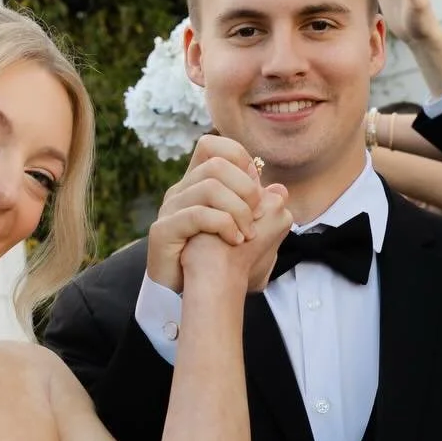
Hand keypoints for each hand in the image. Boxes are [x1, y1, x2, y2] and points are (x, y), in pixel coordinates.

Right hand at [147, 134, 282, 292]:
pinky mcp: (163, 230)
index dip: (238, 158)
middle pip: (216, 164)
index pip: (211, 146)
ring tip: (246, 234)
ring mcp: (169, 210)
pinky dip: (224, 225)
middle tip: (256, 215)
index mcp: (195, 185)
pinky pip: (197, 214)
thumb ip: (256, 208)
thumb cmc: (212, 261)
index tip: (255, 187)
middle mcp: (179, 192)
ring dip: (238, 211)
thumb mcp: (239, 228)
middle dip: (246, 189)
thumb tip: (279, 189)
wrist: (187, 295)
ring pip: (210, 187)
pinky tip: (235, 241)